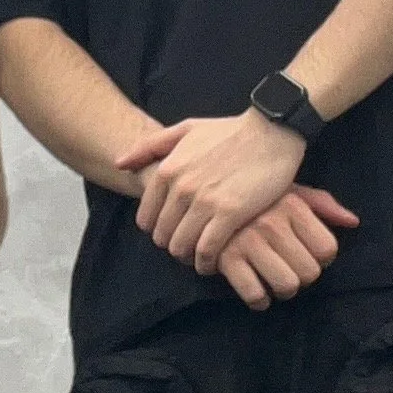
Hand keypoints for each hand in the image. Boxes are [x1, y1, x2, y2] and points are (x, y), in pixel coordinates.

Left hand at [120, 110, 358, 274]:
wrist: (272, 132)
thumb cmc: (230, 131)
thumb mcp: (186, 129)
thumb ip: (149, 146)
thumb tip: (119, 164)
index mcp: (168, 169)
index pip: (146, 218)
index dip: (157, 230)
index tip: (173, 232)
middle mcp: (182, 187)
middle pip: (162, 235)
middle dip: (173, 245)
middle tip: (189, 246)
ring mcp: (205, 202)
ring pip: (181, 246)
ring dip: (188, 257)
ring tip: (200, 256)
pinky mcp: (230, 214)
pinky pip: (206, 251)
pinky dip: (206, 262)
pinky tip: (213, 261)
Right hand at [217, 188, 357, 310]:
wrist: (203, 196)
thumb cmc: (254, 196)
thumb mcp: (288, 189)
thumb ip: (322, 205)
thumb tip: (353, 221)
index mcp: (292, 205)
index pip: (328, 249)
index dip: (321, 258)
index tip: (308, 254)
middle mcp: (273, 223)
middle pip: (310, 273)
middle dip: (303, 278)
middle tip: (290, 270)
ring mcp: (248, 241)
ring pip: (287, 286)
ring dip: (283, 290)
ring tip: (275, 281)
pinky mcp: (226, 258)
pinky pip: (255, 295)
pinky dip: (259, 300)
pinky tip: (256, 290)